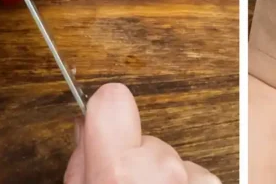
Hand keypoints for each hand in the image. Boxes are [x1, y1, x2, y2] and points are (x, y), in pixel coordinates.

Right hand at [64, 83, 218, 183]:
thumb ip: (82, 163)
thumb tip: (85, 130)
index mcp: (120, 171)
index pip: (112, 99)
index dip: (104, 112)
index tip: (101, 125)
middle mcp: (162, 169)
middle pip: (144, 137)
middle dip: (133, 159)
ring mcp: (193, 177)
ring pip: (169, 157)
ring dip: (159, 176)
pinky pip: (192, 173)